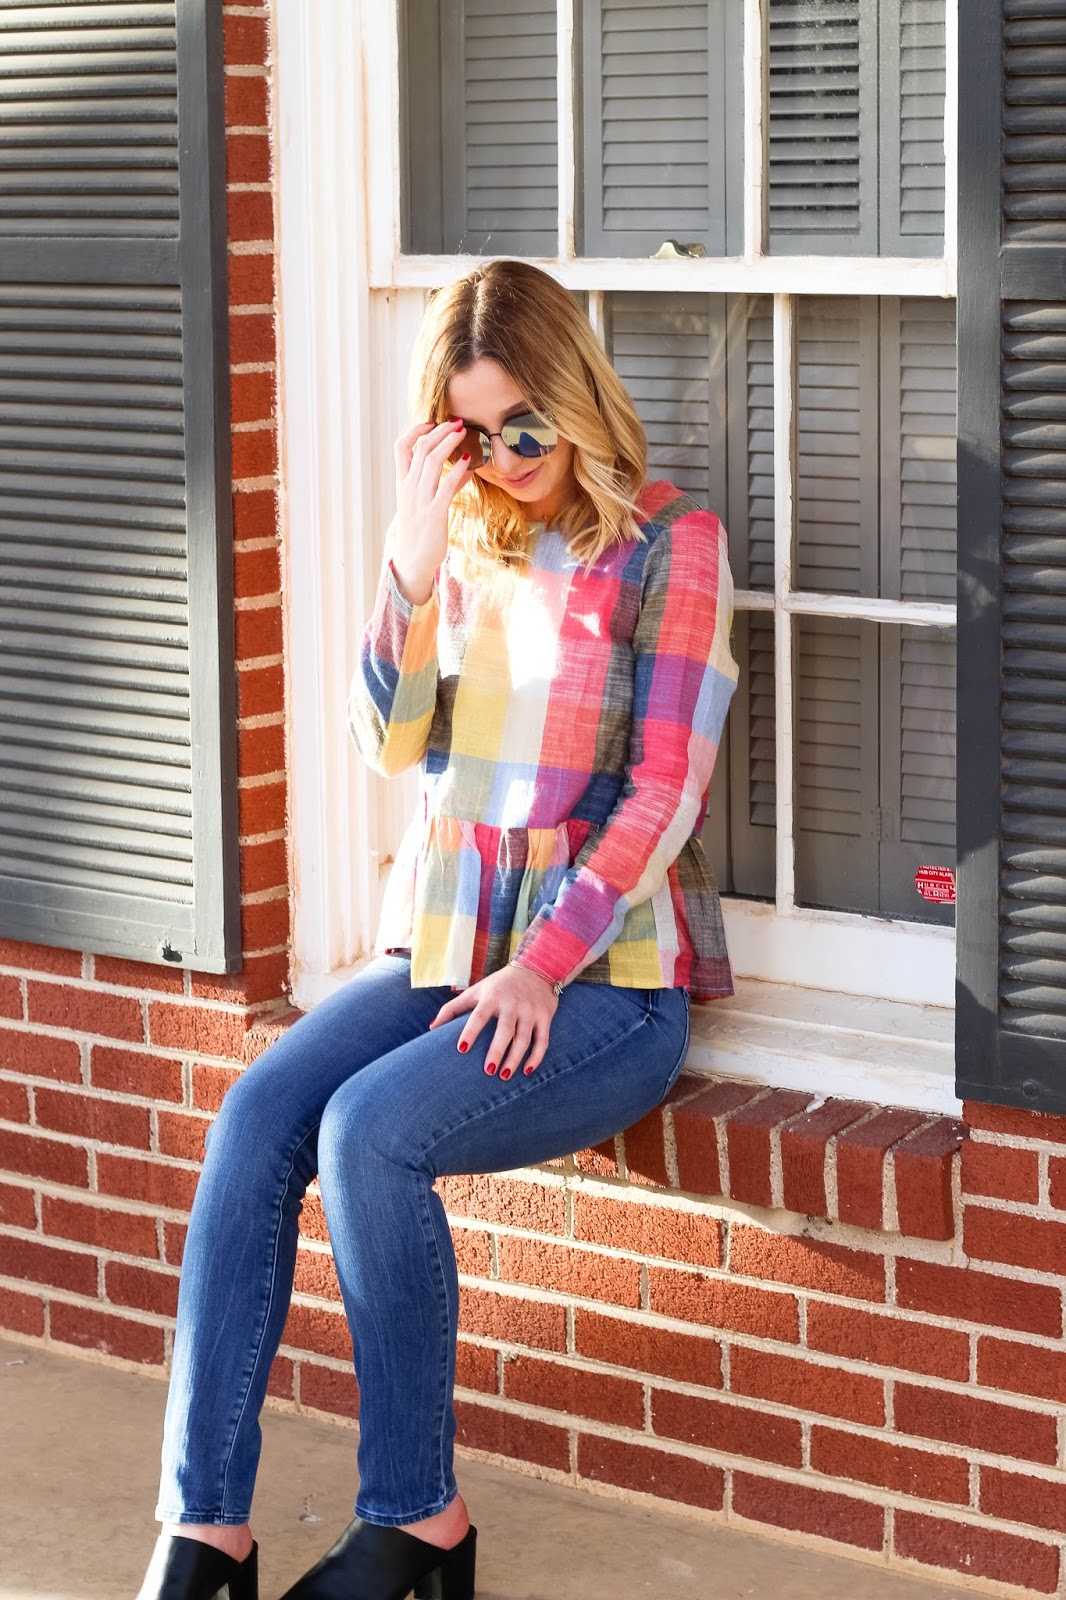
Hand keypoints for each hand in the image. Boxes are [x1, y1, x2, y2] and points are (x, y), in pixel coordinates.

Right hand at [389, 419, 475, 604]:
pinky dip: (457, 470)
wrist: (413, 561)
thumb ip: (441, 484)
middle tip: (456, 421)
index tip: (431, 421)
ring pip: (431, 462)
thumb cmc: (420, 531)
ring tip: (462, 432)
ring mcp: (420, 500)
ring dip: (448, 443)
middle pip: (421, 449)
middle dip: (439, 431)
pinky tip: (468, 461)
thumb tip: (464, 467)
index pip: (401, 447)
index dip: (414, 430)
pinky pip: (445, 487)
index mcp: (403, 483)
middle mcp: (409, 488)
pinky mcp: (434, 514)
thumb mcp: (425, 503)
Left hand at [429, 964, 558, 1079]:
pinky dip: (536, 1057)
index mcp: (492, 996)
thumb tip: (431, 1028)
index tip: (461, 1049)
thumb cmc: (499, 985)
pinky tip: (526, 1071)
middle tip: (488, 1071)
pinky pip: (542, 1040)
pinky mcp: (545, 1017)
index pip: (479, 1015)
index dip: (470, 1031)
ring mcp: (530, 1010)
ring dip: (515, 1058)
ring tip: (503, 1076)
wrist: (536, 967)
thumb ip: (453, 1008)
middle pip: (505, 1030)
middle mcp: (512, 1003)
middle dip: (497, 1050)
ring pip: (524, 1038)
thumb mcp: (476, 991)